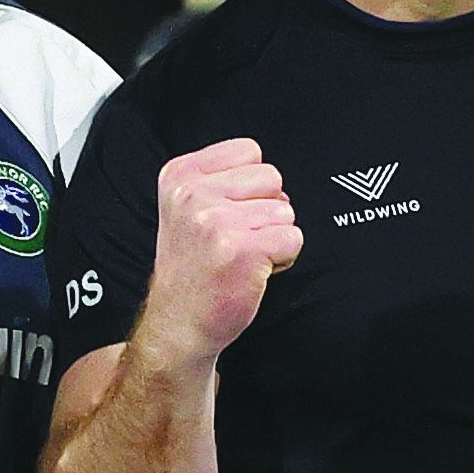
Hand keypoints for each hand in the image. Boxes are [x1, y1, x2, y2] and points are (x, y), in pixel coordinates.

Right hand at [136, 138, 303, 369]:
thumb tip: (275, 181)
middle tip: (239, 238)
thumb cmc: (193, 267)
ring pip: (285, 210)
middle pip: (271, 177)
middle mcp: (194, 194)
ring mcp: (217, 221)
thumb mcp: (186, 207)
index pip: (249, 150)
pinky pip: (294, 238)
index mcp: (180, 175)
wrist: (179, 322)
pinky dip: (284, 257)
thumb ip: (222, 180)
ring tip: (244, 256)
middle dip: (267, 209)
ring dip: (275, 236)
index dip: (252, 185)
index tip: (229, 213)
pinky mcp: (244, 249)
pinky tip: (255, 269)